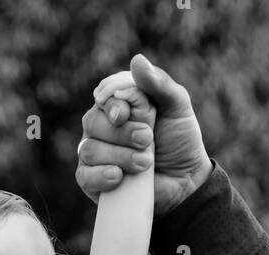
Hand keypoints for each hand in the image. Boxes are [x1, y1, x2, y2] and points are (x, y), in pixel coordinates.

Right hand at [77, 54, 211, 215]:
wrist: (184, 180)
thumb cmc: (179, 140)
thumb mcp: (177, 107)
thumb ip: (159, 84)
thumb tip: (137, 60)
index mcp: (118, 103)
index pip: (102, 97)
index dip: (112, 106)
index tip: (125, 114)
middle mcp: (101, 126)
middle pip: (92, 122)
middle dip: (122, 133)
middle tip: (147, 140)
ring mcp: (94, 154)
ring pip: (89, 149)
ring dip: (120, 156)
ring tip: (145, 163)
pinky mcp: (92, 181)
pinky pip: (84, 176)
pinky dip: (101, 176)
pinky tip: (119, 177)